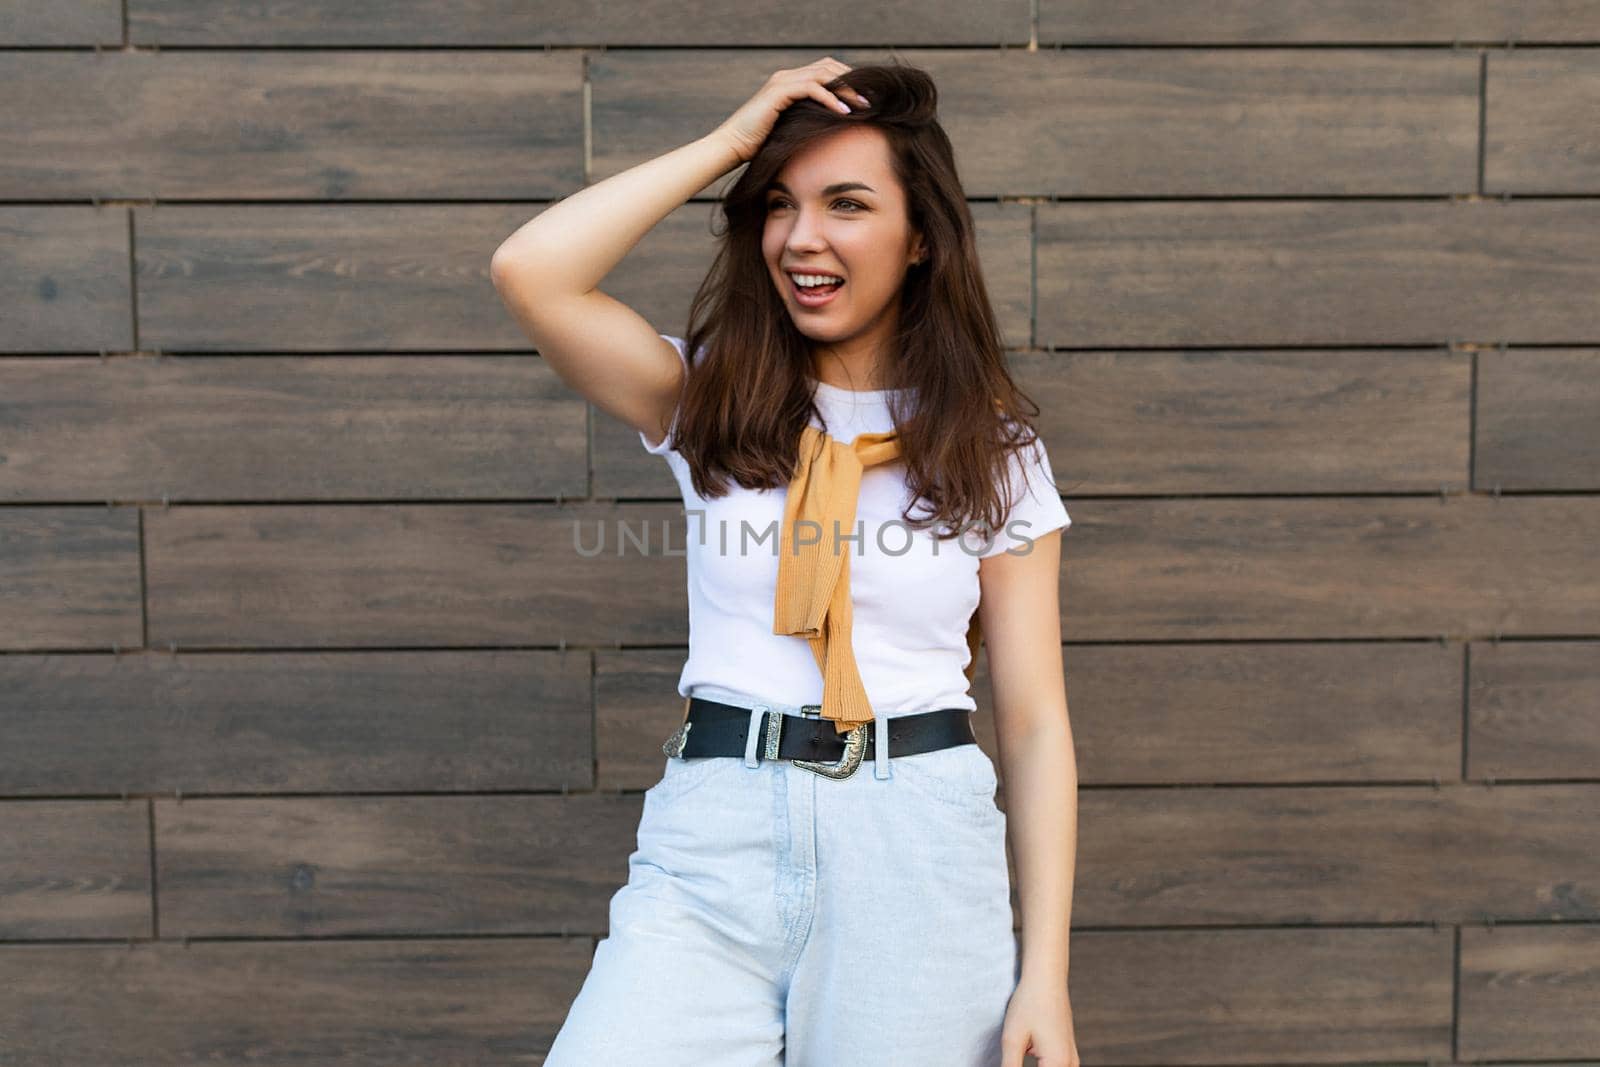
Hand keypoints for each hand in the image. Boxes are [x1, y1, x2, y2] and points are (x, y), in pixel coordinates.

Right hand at [709, 57, 872, 164]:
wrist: (731, 147)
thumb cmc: (759, 146)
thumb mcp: (791, 131)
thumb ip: (808, 123)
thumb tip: (834, 133)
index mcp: (790, 83)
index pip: (826, 71)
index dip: (848, 81)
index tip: (866, 100)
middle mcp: (786, 77)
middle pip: (829, 66)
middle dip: (853, 81)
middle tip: (871, 101)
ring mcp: (781, 82)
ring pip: (823, 74)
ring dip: (846, 89)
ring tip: (863, 106)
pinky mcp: (778, 92)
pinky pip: (812, 88)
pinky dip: (830, 98)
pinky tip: (844, 111)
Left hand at [1000, 973, 1080, 1066]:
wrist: (1046, 977)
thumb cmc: (1029, 1004)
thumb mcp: (1012, 1039)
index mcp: (1057, 1063)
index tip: (1011, 1064)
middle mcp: (1070, 1063)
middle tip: (1017, 1055)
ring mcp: (1072, 1057)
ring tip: (1021, 1055)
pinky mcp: (1068, 1051)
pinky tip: (1027, 1056)